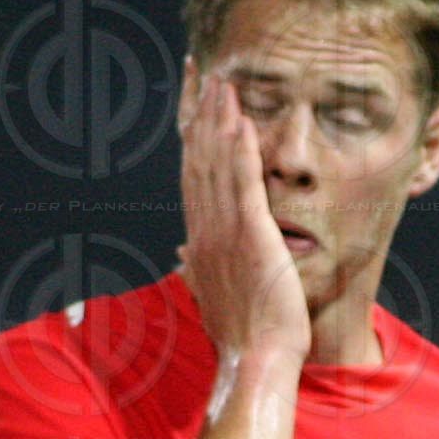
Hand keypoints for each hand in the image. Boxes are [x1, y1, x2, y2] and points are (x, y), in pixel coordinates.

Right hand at [178, 63, 310, 370]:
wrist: (254, 361)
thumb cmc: (244, 337)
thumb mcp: (215, 298)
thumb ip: (200, 269)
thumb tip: (184, 255)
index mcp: (200, 244)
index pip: (193, 181)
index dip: (192, 141)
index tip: (194, 108)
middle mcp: (206, 233)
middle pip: (198, 163)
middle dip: (201, 117)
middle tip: (203, 76)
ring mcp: (226, 234)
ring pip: (217, 166)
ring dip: (220, 122)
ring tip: (222, 84)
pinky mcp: (252, 238)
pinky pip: (243, 185)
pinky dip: (240, 151)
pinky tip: (241, 121)